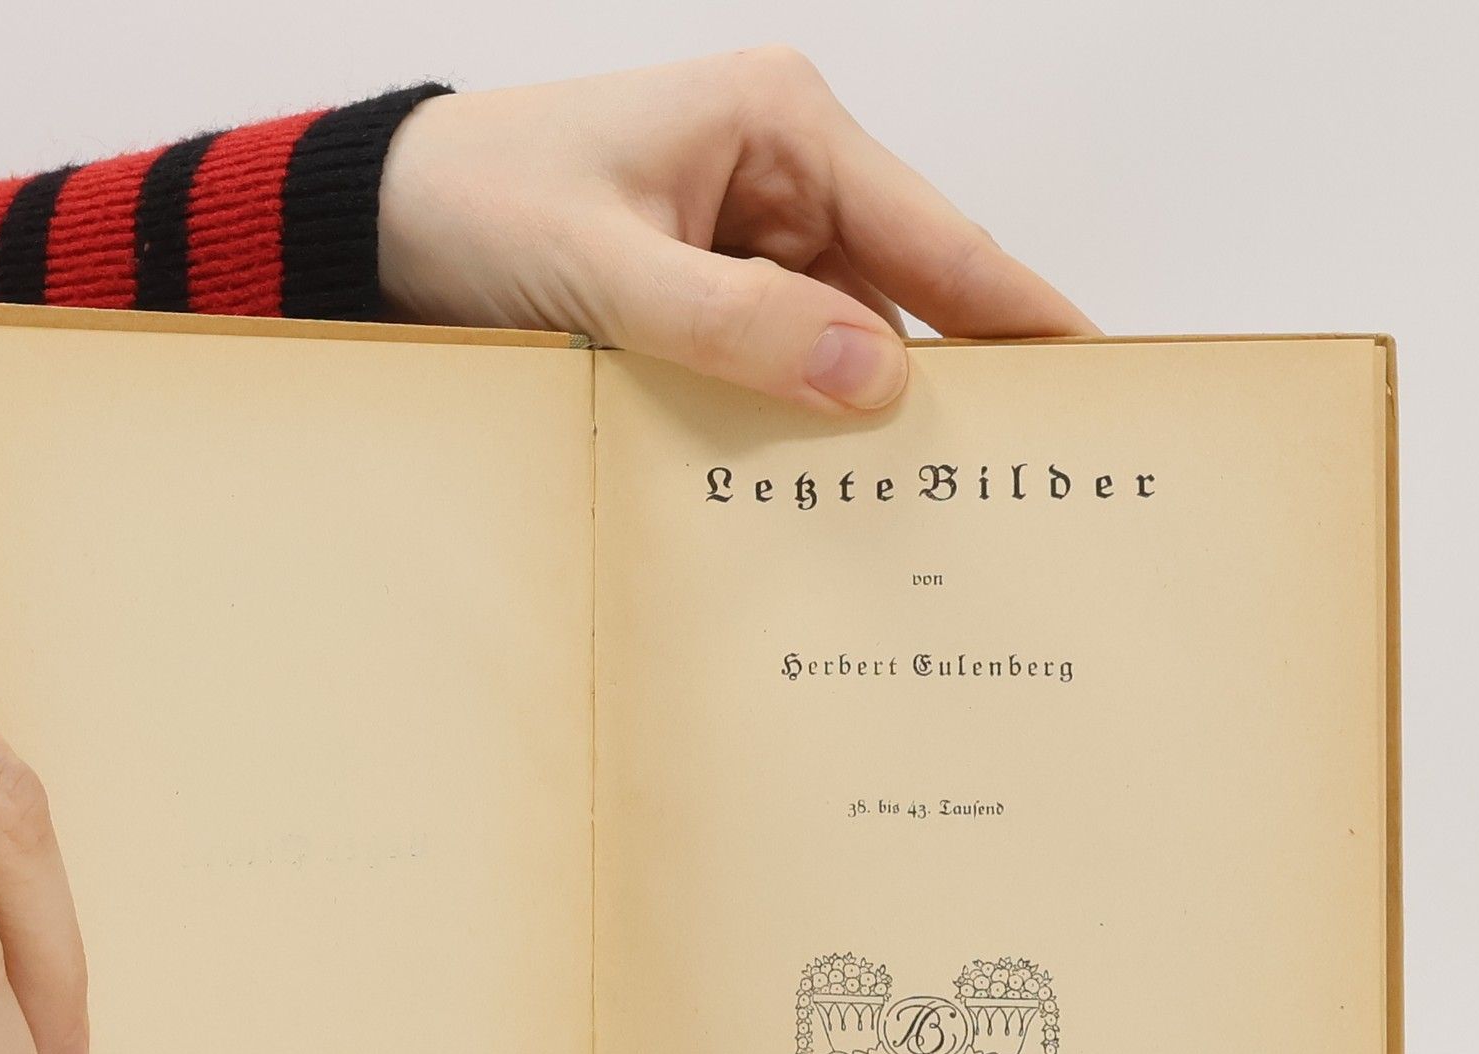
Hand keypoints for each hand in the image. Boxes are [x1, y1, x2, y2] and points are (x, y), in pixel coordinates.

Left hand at [378, 46, 1092, 412]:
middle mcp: (784, 172)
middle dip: (950, 380)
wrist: (380, 217)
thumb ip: (733, 324)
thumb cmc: (477, 204)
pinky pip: (781, 358)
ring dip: (861, 415)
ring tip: (925, 504)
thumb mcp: (606, 268)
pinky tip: (817, 481)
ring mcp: (751, 233)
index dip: (1018, 310)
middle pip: (902, 292)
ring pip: (842, 338)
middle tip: (1023, 475)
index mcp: (782, 124)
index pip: (934, 233)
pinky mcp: (713, 288)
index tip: (1097, 372)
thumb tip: (872, 376)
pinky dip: (797, 414)